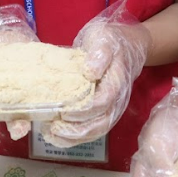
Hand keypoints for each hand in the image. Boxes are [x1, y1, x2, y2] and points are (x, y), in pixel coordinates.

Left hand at [42, 0, 151, 147]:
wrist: (127, 45)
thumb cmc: (112, 41)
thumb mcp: (104, 38)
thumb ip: (100, 53)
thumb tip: (90, 71)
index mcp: (117, 81)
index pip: (103, 102)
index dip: (83, 110)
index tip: (63, 111)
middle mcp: (117, 100)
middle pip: (101, 124)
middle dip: (76, 131)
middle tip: (52, 127)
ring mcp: (112, 108)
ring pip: (96, 131)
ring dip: (73, 138)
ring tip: (50, 133)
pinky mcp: (103, 112)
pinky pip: (91, 130)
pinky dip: (73, 137)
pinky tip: (55, 135)